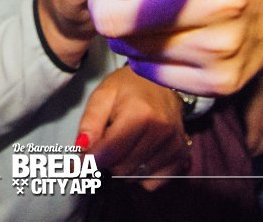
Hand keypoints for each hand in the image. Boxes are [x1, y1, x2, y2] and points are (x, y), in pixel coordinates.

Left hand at [75, 66, 189, 189]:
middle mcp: (161, 132)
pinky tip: (140, 154)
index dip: (90, 159)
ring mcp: (174, 145)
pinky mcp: (181, 155)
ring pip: (135, 177)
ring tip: (126, 144)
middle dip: (108, 161)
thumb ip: (90, 123)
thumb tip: (81, 150)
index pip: (109, 153)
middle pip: (121, 169)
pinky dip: (142, 175)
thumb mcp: (103, 96)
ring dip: (124, 166)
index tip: (82, 158)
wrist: (162, 80)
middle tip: (108, 142)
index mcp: (140, 114)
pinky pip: (152, 183)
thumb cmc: (128, 88)